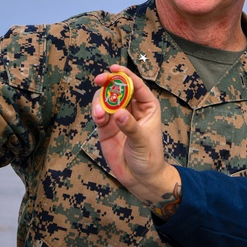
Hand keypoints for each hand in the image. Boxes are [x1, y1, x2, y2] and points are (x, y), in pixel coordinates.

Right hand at [92, 65, 181, 217]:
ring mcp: (118, 117)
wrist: (140, 178)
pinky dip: (97, 112)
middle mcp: (132, 108)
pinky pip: (99, 114)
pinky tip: (99, 117)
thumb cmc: (149, 157)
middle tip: (100, 79)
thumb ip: (130, 127)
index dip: (125, 75)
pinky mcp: (106, 127)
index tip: (114, 69)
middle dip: (108, 82)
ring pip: (106, 99)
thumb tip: (119, 113)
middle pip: (118, 88)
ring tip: (100, 113)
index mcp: (147, 106)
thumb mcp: (142, 142)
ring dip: (100, 100)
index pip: (136, 85)